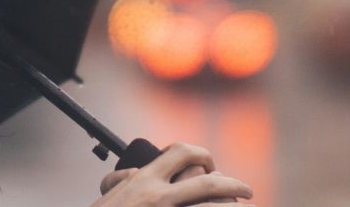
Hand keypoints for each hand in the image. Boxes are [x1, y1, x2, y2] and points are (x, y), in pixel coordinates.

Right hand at [91, 142, 253, 206]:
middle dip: (233, 184)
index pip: (181, 153)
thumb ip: (122, 179)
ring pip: (214, 206)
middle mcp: (160, 195)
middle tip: (245, 190)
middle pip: (208, 181)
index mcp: (145, 179)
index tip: (209, 165)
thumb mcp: (109, 194)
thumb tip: (136, 171)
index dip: (201, 155)